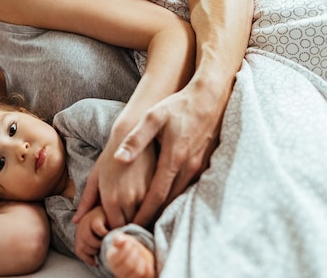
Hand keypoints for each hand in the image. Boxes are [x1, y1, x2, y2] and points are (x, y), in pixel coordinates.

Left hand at [73, 123, 156, 229]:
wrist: (132, 132)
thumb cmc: (110, 155)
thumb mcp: (95, 176)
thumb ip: (86, 200)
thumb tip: (75, 221)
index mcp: (112, 200)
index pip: (115, 227)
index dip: (115, 227)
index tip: (114, 221)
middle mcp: (130, 200)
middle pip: (131, 224)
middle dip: (128, 222)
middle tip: (125, 213)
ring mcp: (146, 194)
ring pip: (146, 216)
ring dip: (141, 214)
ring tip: (136, 205)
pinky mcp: (159, 185)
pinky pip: (158, 205)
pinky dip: (153, 206)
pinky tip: (147, 198)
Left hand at [74, 206, 108, 265]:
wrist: (114, 202)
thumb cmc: (110, 221)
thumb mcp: (98, 235)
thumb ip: (94, 245)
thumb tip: (93, 262)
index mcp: (81, 230)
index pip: (79, 250)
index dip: (88, 259)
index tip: (97, 262)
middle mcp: (81, 224)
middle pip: (83, 247)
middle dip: (95, 251)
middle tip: (105, 247)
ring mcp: (88, 219)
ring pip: (90, 240)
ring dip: (101, 244)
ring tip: (109, 240)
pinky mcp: (97, 214)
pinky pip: (99, 230)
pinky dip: (106, 234)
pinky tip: (112, 232)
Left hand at [123, 86, 221, 226]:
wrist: (209, 97)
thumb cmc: (178, 106)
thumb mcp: (153, 118)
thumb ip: (135, 139)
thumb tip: (118, 158)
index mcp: (174, 158)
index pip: (156, 195)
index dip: (144, 212)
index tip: (132, 226)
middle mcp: (189, 167)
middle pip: (169, 200)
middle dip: (153, 216)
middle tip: (137, 229)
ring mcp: (199, 167)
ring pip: (179, 195)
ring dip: (164, 208)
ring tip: (148, 220)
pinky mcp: (205, 163)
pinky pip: (188, 186)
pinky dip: (176, 197)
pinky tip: (166, 201)